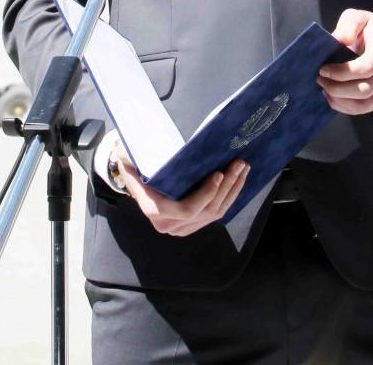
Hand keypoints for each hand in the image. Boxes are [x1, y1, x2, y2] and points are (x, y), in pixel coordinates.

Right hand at [116, 151, 249, 236]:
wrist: (134, 179)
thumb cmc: (133, 164)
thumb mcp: (130, 158)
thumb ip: (134, 156)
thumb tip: (143, 144)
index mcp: (155, 209)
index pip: (186, 209)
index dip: (205, 194)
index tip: (218, 173)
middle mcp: (169, 224)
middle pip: (206, 211)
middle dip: (227, 186)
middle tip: (239, 163)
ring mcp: (182, 227)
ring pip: (215, 214)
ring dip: (233, 190)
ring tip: (243, 168)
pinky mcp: (192, 225)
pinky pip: (215, 214)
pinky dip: (229, 197)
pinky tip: (238, 180)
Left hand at [318, 8, 372, 114]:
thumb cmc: (370, 28)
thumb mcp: (358, 17)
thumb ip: (348, 25)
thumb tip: (339, 39)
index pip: (365, 68)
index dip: (341, 73)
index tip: (323, 69)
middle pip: (364, 90)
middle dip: (337, 89)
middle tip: (320, 81)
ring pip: (365, 104)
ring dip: (340, 101)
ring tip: (325, 90)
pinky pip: (367, 109)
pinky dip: (347, 107)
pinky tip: (335, 97)